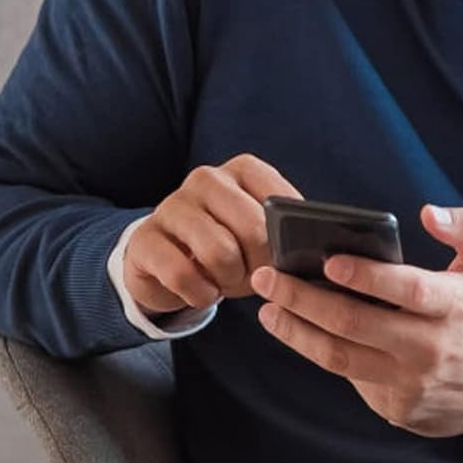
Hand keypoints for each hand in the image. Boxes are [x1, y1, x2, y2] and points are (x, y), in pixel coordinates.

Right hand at [123, 154, 301, 315]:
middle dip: (261, 265)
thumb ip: (287, 231)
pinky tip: (202, 291)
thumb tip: (318, 243)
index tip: (283, 258)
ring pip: (219, 252)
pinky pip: (182, 275)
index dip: (287, 240)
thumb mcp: (260, 232)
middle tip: (255, 278)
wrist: (166, 260)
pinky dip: (200, 294)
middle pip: (254, 228)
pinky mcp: (144, 238)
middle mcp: (207, 178)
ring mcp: (172, 205)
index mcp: (243, 169)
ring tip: (227, 281)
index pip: (281, 201)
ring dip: (230, 280)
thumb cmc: (228, 245)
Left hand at [249, 203, 462, 437]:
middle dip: (303, 299)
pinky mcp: (396, 407)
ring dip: (296, 332)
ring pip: (339, 358)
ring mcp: (410, 383)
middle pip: (355, 325)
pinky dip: (321, 353)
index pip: (406, 290)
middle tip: (268, 278)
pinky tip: (301, 332)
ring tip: (268, 309)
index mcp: (454, 306)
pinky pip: (351, 378)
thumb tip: (428, 213)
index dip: (366, 277)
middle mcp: (430, 348)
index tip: (328, 261)